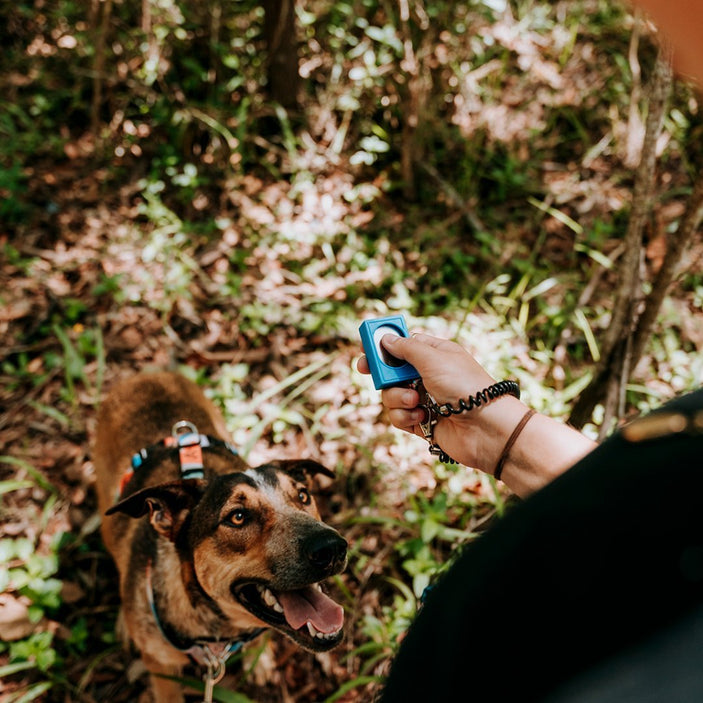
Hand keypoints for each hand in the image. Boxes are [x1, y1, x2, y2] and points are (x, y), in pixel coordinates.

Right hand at [358, 331, 597, 495]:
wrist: (486, 428)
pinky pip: (398, 417)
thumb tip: (386, 339)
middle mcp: (428, 375)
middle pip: (391, 371)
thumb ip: (406, 348)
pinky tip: (421, 418)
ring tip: (415, 401)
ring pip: (391, 395)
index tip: (365, 351)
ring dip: (397, 398)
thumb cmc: (465, 386)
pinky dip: (405, 416)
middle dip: (384, 376)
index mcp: (434, 354)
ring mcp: (424, 399)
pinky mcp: (421, 422)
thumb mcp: (433, 359)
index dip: (383, 347)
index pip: (402, 345)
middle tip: (373, 375)